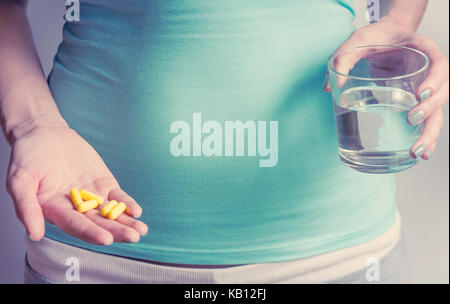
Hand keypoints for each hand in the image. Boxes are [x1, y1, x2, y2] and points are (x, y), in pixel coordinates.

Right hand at [6, 120, 147, 243]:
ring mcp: (91, 197)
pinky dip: (127, 205)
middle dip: (116, 231)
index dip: (91, 232)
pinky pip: (117, 198)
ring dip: (126, 223)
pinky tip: (137, 212)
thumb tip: (34, 233)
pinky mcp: (103, 184)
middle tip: (133, 237)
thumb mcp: (19, 180)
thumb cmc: (27, 156)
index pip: (75, 225)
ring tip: (141, 230)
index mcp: (54, 211)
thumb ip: (26, 206)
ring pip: (111, 214)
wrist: (44, 134)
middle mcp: (75, 209)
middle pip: (98, 224)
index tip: (106, 239)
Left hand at [324, 19, 448, 159]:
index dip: (435, 80)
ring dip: (430, 133)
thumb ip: (344, 57)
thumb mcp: (357, 40)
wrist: (386, 36)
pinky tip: (421, 153)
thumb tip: (328, 87)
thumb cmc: (375, 37)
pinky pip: (427, 119)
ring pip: (438, 111)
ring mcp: (425, 86)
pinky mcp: (416, 99)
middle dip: (431, 109)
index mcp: (422, 49)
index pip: (439, 63)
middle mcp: (429, 69)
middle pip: (443, 91)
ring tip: (417, 152)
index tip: (420, 94)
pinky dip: (425, 136)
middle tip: (411, 120)